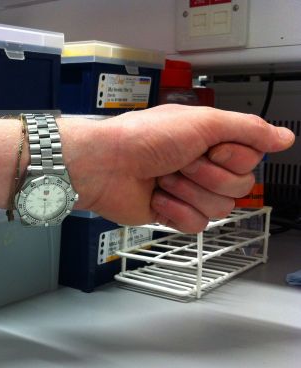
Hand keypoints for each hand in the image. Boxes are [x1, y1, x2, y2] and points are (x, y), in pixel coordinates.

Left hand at [62, 104, 295, 232]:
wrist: (105, 165)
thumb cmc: (143, 138)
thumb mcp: (202, 123)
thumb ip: (248, 130)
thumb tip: (284, 137)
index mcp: (212, 141)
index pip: (251, 161)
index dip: (233, 158)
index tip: (212, 148)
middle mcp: (203, 166)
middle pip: (240, 188)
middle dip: (208, 176)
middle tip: (181, 162)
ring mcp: (188, 191)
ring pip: (219, 209)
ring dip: (188, 192)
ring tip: (164, 178)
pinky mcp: (172, 213)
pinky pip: (197, 224)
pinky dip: (175, 211)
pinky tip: (157, 197)